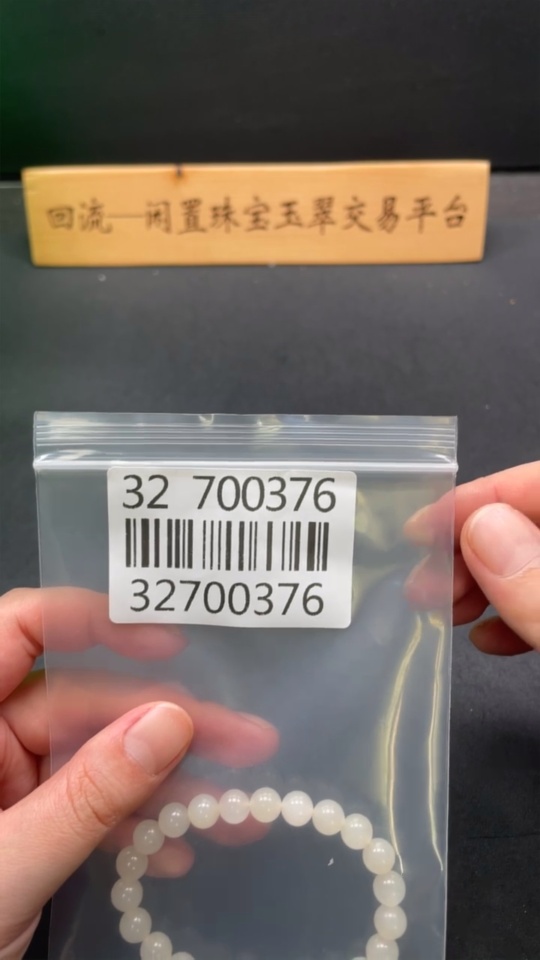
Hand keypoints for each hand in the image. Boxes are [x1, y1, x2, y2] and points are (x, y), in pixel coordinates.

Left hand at [0, 588, 277, 959]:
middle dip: (167, 728)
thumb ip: (88, 795)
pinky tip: (174, 851)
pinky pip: (90, 806)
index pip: (22, 630)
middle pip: (85, 704)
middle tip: (244, 743)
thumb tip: (170, 724)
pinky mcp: (28, 825)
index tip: (168, 644)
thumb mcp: (10, 863)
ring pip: (98, 759)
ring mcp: (8, 783)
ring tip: (231, 812)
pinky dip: (133, 827)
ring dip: (166, 787)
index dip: (93, 622)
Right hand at [406, 461, 539, 653]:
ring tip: (443, 611)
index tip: (420, 530)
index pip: (539, 483)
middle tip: (422, 584)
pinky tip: (485, 636)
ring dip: (482, 582)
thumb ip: (538, 586)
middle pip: (529, 522)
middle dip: (469, 549)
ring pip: (531, 561)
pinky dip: (513, 611)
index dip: (477, 499)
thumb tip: (483, 528)